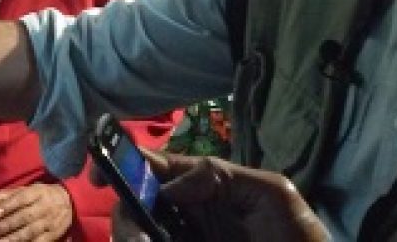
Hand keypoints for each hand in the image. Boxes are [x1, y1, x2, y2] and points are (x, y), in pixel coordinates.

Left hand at [0, 183, 71, 241]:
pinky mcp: (53, 235)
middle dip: (7, 225)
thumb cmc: (40, 195)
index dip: (8, 205)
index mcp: (36, 193)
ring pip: (31, 231)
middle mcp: (44, 207)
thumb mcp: (24, 191)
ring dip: (15, 238)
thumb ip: (2, 197)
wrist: (70, 201)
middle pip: (24, 216)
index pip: (21, 198)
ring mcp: (49, 222)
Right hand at [110, 152, 328, 241]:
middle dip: (125, 217)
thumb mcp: (272, 194)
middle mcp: (183, 215)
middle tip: (136, 239)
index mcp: (200, 187)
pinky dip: (139, 240)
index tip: (98, 172)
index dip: (121, 162)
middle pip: (134, 206)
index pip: (153, 168)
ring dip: (131, 236)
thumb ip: (221, 176)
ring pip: (136, 233)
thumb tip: (172, 186)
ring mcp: (180, 238)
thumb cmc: (298, 236)